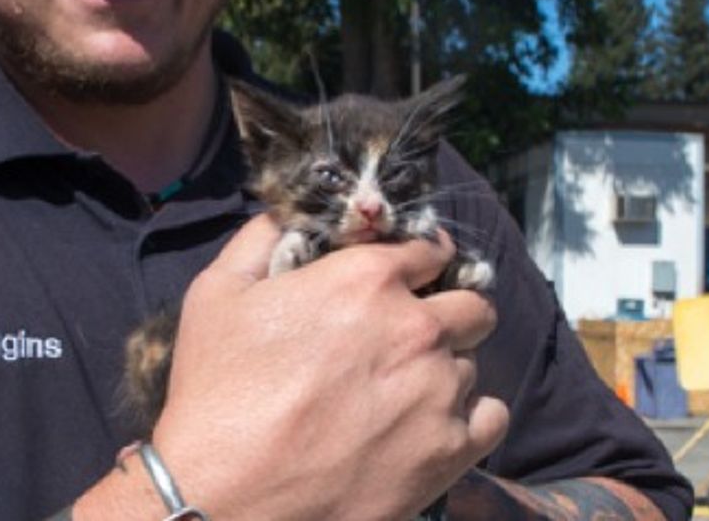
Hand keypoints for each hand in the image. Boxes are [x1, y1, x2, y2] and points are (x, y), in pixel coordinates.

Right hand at [151, 214, 509, 520]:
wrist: (226, 497)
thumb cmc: (217, 393)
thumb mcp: (217, 292)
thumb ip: (261, 238)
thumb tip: (288, 215)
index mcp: (366, 279)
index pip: (429, 249)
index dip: (418, 260)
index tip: (409, 277)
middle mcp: (416, 327)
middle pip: (472, 303)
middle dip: (448, 310)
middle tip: (410, 336)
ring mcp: (439, 391)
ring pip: (471, 363)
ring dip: (443, 370)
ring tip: (399, 393)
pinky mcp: (449, 452)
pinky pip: (492, 418)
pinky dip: (470, 418)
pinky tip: (432, 423)